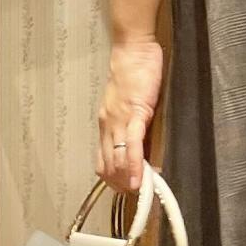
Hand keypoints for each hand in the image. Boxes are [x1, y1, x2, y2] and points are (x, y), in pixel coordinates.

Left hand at [97, 35, 163, 194]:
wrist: (134, 49)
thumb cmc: (135, 71)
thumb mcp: (130, 101)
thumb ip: (132, 121)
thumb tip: (141, 142)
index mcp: (106, 122)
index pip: (104, 159)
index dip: (113, 179)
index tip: (126, 190)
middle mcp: (107, 125)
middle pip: (107, 165)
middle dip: (120, 185)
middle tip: (134, 197)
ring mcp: (119, 120)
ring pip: (117, 159)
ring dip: (127, 179)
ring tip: (139, 193)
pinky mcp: (134, 114)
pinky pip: (132, 145)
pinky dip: (134, 165)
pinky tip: (140, 178)